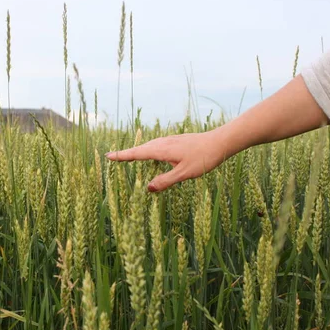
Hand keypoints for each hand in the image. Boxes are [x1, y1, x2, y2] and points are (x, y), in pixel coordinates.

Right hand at [105, 75, 329, 192]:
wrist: (221, 141)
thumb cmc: (204, 158)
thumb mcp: (184, 174)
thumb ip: (165, 181)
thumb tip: (148, 189)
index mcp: (161, 150)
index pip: (136, 154)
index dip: (122, 156)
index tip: (108, 156)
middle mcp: (163, 143)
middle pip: (140, 149)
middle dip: (127, 153)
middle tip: (113, 157)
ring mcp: (170, 141)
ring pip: (149, 146)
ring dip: (137, 151)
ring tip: (128, 156)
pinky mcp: (176, 141)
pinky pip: (156, 146)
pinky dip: (148, 150)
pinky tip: (153, 155)